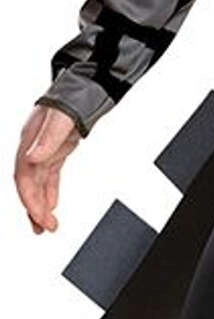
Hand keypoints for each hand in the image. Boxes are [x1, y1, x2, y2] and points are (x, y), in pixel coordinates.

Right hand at [15, 105, 81, 232]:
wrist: (83, 89)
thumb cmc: (70, 101)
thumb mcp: (60, 121)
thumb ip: (46, 141)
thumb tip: (32, 159)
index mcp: (29, 142)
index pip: (24, 177)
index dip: (29, 199)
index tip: (39, 217)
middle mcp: (33, 149)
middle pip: (28, 185)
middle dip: (34, 208)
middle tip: (44, 229)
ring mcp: (42, 151)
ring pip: (37, 184)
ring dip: (40, 205)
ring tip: (46, 226)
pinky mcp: (54, 152)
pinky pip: (48, 178)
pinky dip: (49, 193)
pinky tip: (51, 206)